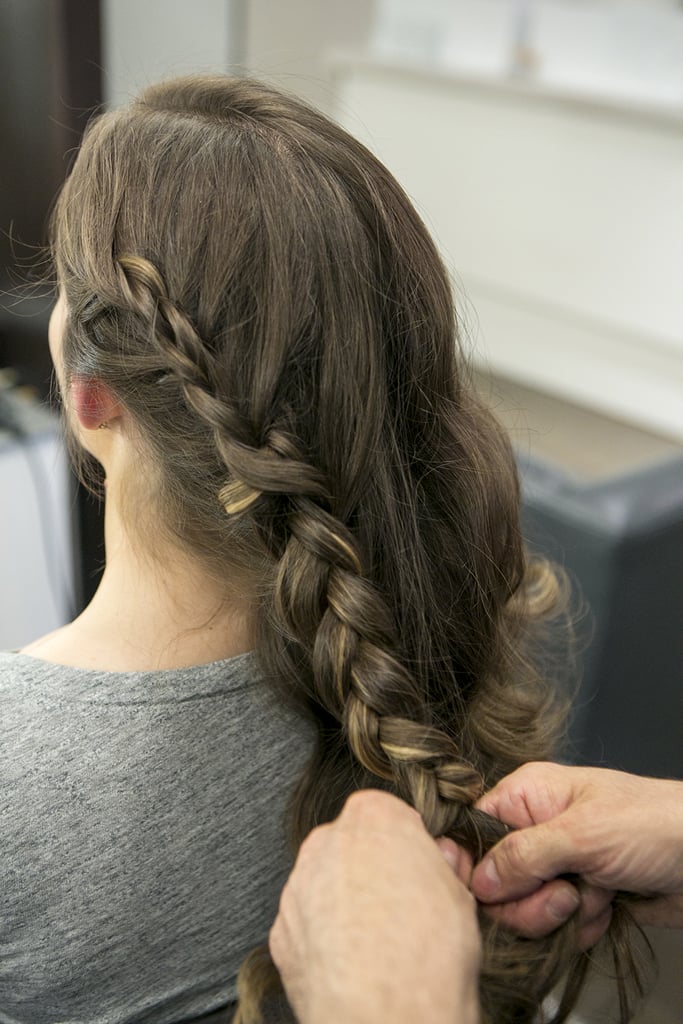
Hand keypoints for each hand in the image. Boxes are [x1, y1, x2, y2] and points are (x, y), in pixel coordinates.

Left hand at [269, 790, 480, 1023]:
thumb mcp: (458, 894)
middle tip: (401, 904)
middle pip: (350, 843)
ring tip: (377, 940)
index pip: (388, 813)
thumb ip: (442, 864)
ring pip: (324, 882)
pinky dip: (324, 937)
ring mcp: (297, 887)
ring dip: (344, 901)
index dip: (407, 843)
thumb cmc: (427, 953)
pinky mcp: (281, 931)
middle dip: (371, 866)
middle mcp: (326, 842)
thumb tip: (442, 858)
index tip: (419, 867)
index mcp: (372, 817)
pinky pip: (306, 923)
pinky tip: (352, 961)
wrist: (384, 1014)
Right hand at [471, 762, 682, 938]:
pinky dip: (580, 926)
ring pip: (522, 909)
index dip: (472, 863)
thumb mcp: (582, 834)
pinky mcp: (579, 897)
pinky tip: (607, 908)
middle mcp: (536, 828)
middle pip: (494, 880)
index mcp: (528, 795)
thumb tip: (476, 881)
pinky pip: (554, 926)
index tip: (486, 890)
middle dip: (527, 899)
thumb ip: (523, 855)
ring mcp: (558, 865)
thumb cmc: (653, 824)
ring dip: (557, 915)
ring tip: (592, 896)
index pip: (473, 829)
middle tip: (564, 893)